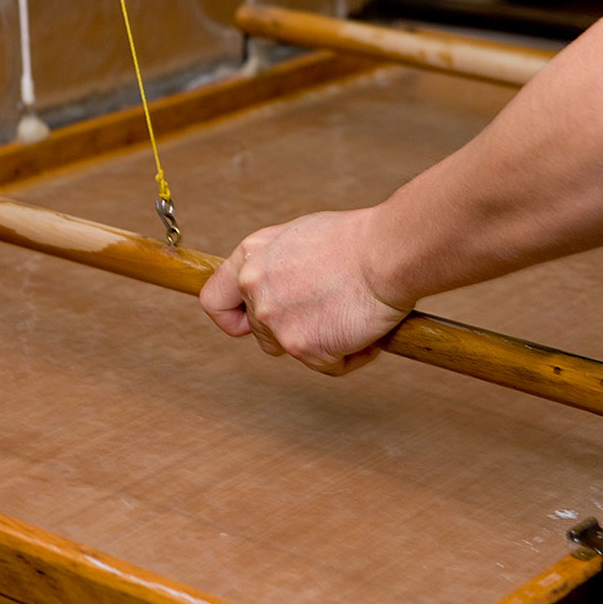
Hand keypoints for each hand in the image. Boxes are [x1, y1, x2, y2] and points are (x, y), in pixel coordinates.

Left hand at [199, 209, 411, 374]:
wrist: (387, 253)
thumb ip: (276, 264)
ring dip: (322, 342)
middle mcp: (255, 289)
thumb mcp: (299, 238)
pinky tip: (366, 328)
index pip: (215, 301)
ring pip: (293, 351)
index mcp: (251, 257)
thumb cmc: (355, 240)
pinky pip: (328, 365)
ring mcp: (276, 321)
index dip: (232, 318)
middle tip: (330, 310)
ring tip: (352, 315)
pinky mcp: (303, 347)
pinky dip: (351, 354)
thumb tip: (277, 285)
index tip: (248, 324)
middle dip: (294, 330)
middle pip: (261, 334)